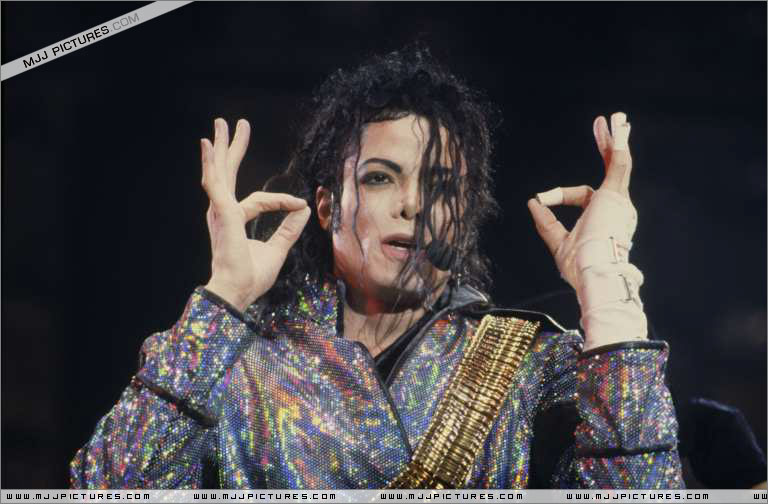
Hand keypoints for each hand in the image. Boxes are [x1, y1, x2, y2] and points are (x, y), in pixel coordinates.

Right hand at [201, 118, 310, 311]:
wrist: (237, 292)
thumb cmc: (251, 277)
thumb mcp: (278, 249)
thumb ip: (289, 228)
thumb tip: (305, 209)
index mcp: (234, 220)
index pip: (259, 200)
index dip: (282, 201)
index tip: (300, 204)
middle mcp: (223, 212)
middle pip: (227, 173)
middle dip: (231, 148)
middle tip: (233, 124)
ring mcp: (220, 211)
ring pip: (220, 172)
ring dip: (221, 146)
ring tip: (221, 123)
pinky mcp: (223, 213)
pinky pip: (219, 184)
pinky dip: (212, 164)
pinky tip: (207, 146)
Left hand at [527, 112, 636, 291]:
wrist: (593, 273)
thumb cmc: (580, 266)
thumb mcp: (558, 242)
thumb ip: (546, 223)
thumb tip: (532, 202)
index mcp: (604, 220)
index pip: (583, 195)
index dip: (559, 195)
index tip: (540, 198)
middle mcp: (616, 210)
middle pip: (610, 170)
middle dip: (606, 146)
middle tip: (605, 123)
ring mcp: (619, 203)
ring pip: (618, 163)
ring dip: (616, 139)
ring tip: (616, 117)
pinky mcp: (616, 197)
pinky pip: (620, 164)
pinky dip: (619, 145)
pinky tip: (620, 126)